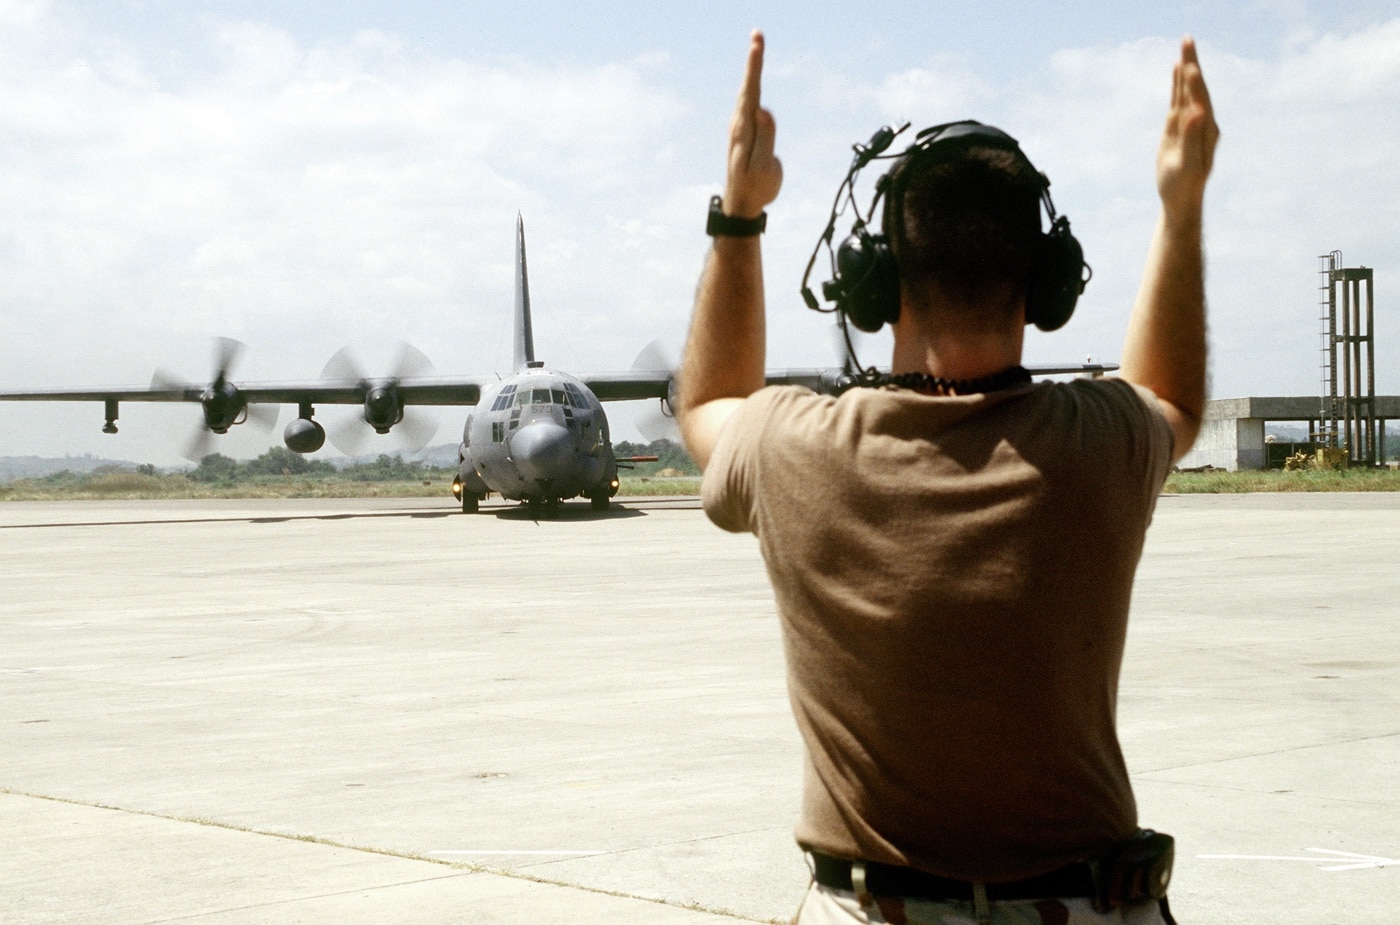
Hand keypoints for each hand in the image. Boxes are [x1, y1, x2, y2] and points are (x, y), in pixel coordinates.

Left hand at [723, 31, 782, 218]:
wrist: (742, 203)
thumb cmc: (755, 187)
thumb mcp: (762, 167)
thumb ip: (764, 139)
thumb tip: (763, 111)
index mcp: (744, 130)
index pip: (751, 92)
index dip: (754, 67)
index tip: (757, 44)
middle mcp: (740, 125)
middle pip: (748, 86)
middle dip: (753, 60)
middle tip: (757, 35)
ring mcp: (742, 128)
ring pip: (748, 92)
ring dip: (752, 69)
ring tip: (756, 48)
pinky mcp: (747, 132)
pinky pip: (750, 101)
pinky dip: (753, 84)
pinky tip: (754, 79)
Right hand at [1156, 37, 1219, 221]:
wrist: (1181, 200)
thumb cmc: (1184, 186)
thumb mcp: (1187, 164)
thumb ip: (1192, 138)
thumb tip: (1197, 113)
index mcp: (1205, 129)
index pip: (1200, 98)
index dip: (1194, 80)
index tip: (1188, 62)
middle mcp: (1202, 122)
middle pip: (1196, 87)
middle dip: (1192, 63)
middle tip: (1187, 39)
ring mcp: (1192, 124)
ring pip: (1188, 91)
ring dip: (1186, 69)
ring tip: (1184, 47)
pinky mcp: (1180, 128)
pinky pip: (1180, 100)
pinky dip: (1179, 84)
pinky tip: (1177, 72)